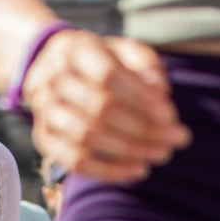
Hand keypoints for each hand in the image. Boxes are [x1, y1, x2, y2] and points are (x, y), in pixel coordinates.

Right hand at [22, 32, 188, 185]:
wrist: (55, 71)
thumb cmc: (102, 62)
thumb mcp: (126, 51)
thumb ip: (147, 66)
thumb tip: (161, 94)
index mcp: (76, 50)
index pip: (108, 76)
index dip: (140, 98)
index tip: (169, 116)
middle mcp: (53, 79)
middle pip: (99, 108)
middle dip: (142, 128)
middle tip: (175, 140)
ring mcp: (45, 110)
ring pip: (86, 136)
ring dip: (128, 151)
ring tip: (160, 154)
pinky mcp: (44, 137)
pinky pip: (74, 160)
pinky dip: (107, 170)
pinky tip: (136, 170)